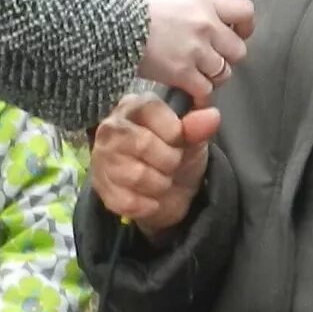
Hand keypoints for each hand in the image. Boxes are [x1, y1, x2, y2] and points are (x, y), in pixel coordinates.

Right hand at [90, 95, 217, 234]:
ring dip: (160, 184)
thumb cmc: (178, 154)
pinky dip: (148, 205)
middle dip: (169, 160)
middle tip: (172, 164)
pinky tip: (151, 199)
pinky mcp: (101, 188)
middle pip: (143, 144)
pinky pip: (128, 201)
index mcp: (134, 106)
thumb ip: (199, 127)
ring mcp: (102, 159)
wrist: (171, 193)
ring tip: (161, 180)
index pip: (152, 111)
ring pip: (136, 175)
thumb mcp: (194, 139)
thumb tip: (211, 116)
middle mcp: (111, 128)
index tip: (178, 141)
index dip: (174, 131)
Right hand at [137, 0, 251, 106]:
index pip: (245, 12)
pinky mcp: (183, 73)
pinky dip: (199, 93)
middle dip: (226, 56)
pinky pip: (205, 90)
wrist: (110, 23)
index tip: (236, 32)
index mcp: (204, 0)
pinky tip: (190, 89)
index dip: (244, 26)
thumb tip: (206, 18)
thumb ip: (195, 6)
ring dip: (212, 76)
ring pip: (224, 72)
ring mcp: (196, 50)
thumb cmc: (131, 6)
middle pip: (238, 49)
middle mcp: (206, 24)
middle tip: (211, 57)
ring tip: (196, 73)